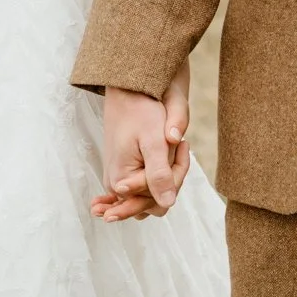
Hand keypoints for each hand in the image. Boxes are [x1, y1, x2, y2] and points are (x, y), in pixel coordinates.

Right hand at [91, 62, 190, 221]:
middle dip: (171, 176)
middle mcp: (116, 186)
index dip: (176, 174)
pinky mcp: (122, 174)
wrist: (126, 93)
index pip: (160, 199)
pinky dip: (156, 174)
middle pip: (155, 200)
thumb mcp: (154, 142)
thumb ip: (159, 175)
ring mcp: (117, 181)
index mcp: (121, 182)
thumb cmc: (140, 112)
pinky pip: (143, 187)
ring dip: (166, 174)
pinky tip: (163, 155)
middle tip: (176, 144)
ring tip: (169, 144)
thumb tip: (167, 204)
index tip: (181, 144)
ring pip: (152, 193)